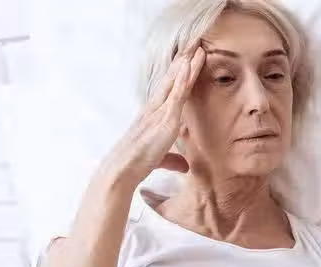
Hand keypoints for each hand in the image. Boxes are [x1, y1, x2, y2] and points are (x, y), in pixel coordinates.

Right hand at [99, 44, 205, 189]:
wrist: (123, 168)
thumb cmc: (138, 162)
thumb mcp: (160, 159)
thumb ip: (173, 159)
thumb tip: (184, 166)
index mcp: (153, 115)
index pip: (169, 90)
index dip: (179, 75)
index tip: (187, 60)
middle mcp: (155, 108)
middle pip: (172, 80)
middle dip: (183, 63)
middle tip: (194, 44)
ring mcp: (160, 111)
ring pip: (176, 82)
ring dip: (187, 64)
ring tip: (197, 47)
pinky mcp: (165, 118)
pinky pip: (176, 94)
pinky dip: (183, 78)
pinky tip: (189, 64)